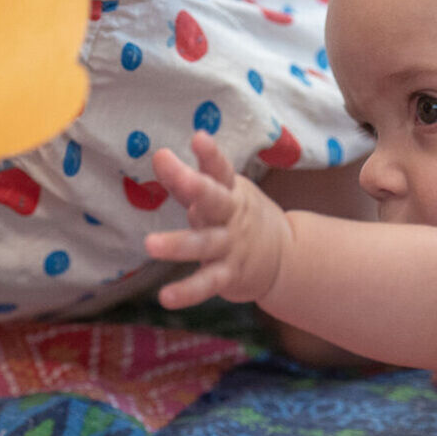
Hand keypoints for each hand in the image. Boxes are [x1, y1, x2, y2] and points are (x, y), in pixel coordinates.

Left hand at [144, 131, 289, 307]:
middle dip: (198, 187)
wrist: (286, 257)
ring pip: (204, 243)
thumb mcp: (220, 193)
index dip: (210, 154)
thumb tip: (157, 154)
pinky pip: (207, 283)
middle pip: (215, 200)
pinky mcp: (229, 275)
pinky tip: (166, 298)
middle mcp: (232, 215)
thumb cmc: (237, 215)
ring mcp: (231, 245)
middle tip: (180, 177)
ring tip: (150, 244)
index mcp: (230, 190)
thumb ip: (185, 179)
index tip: (198, 137)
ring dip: (178, 244)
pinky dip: (187, 292)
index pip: (220, 169)